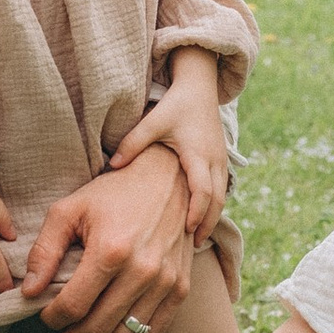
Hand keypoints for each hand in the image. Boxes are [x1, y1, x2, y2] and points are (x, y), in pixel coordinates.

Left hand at [21, 145, 193, 332]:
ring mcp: (165, 283)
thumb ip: (44, 251)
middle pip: (98, 329)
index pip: (73, 305)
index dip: (51, 320)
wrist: (169, 178)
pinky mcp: (180, 289)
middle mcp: (142, 271)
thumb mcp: (69, 210)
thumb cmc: (112, 193)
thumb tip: (27, 292)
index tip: (41, 319)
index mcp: (111, 251)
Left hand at [108, 50, 229, 238]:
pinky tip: (200, 219)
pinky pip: (221, 189)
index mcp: (198, 153)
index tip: (187, 231)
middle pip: (217, 199)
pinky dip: (213, 206)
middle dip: (207, 222)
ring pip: (222, 196)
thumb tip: (112, 166)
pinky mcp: (220, 160)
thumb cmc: (174, 105)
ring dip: (211, 217)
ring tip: (197, 238)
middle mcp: (214, 159)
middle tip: (194, 244)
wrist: (199, 88)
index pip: (203, 189)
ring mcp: (221, 160)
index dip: (197, 211)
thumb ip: (132, 142)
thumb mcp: (152, 121)